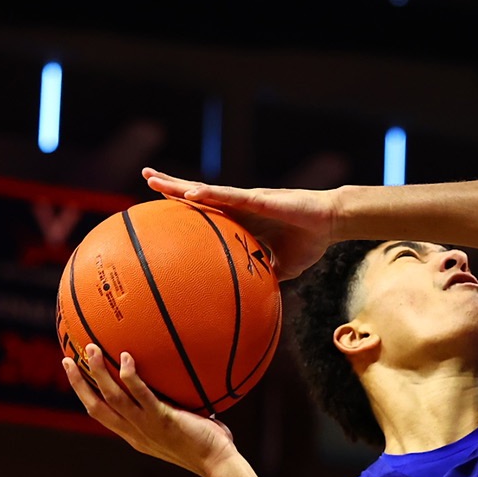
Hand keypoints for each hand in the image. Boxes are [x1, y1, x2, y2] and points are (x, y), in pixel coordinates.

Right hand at [64, 344, 239, 476]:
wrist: (218, 464)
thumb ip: (173, 410)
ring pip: (112, 397)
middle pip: (96, 407)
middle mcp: (135, 432)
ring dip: (98, 372)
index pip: (102, 415)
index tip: (76, 377)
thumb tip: (180, 385)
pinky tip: (125, 357)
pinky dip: (130, 376)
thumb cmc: (207, 446)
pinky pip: (141, 395)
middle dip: (78, 383)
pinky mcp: (162, 419)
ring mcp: (146, 426)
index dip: (85, 396)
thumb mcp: (180, 428)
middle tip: (67, 359)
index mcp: (135, 436)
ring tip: (90, 348)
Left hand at [143, 168, 336, 280]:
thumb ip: (265, 276)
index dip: (182, 205)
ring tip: (154, 180)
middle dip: (171, 186)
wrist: (332, 224)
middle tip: (146, 178)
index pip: (205, 211)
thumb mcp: (282, 266)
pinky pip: (230, 197)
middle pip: (198, 194)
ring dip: (179, 186)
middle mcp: (239, 206)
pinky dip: (210, 195)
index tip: (157, 206)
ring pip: (206, 191)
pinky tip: (191, 193)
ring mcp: (247, 200)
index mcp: (241, 219)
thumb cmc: (310, 241)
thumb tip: (255, 298)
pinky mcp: (259, 199)